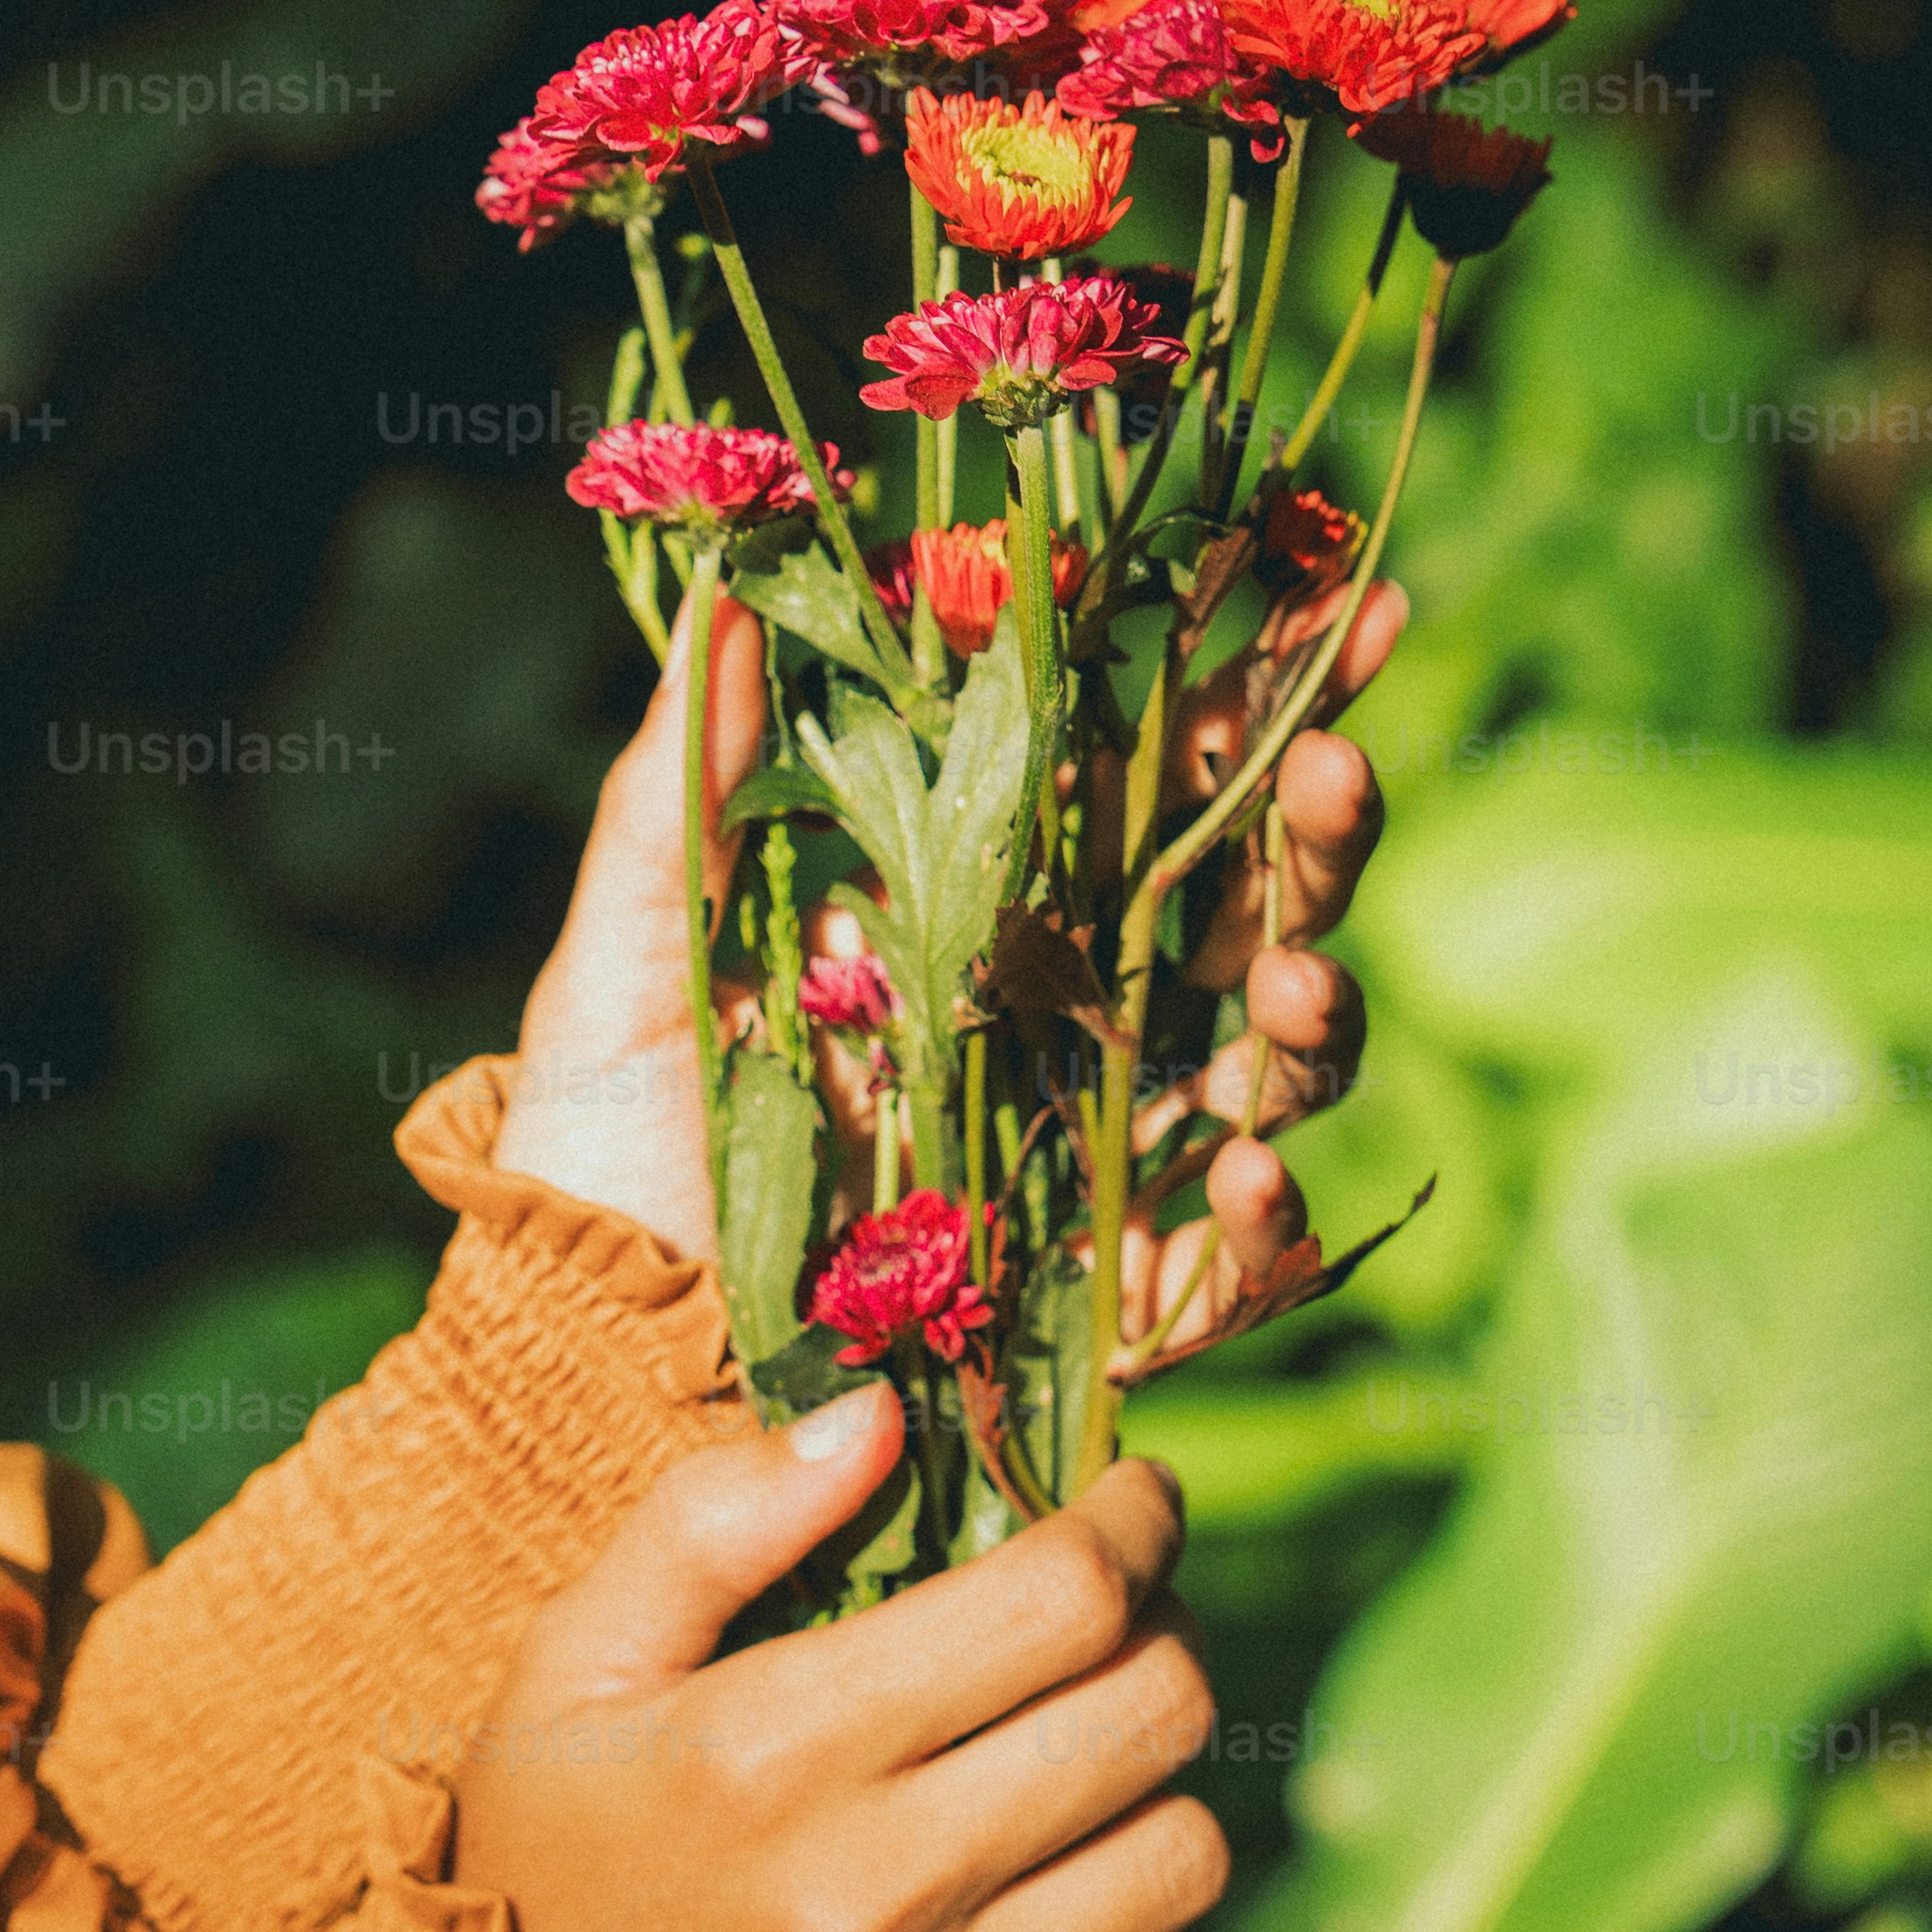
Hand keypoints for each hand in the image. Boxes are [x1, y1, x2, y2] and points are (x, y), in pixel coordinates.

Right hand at [454, 1387, 1215, 1931]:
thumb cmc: (539, 1853)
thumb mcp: (576, 1659)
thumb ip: (718, 1520)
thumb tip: (877, 1416)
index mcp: (770, 1751)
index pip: (1065, 1598)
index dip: (1132, 1523)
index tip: (1131, 1503)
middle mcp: (865, 1901)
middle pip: (1157, 1714)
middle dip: (1162, 1633)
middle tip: (1115, 1622)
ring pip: (1183, 1856)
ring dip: (1153, 1786)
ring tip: (1081, 1762)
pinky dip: (1125, 1931)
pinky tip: (1041, 1896)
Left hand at [495, 579, 1402, 1351]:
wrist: (590, 1345)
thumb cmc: (606, 1143)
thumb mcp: (634, 949)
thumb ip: (682, 783)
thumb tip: (729, 585)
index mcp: (993, 903)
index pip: (1161, 772)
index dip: (1262, 687)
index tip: (1341, 600)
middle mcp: (1077, 1018)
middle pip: (1256, 897)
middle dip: (1323, 822)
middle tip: (1338, 763)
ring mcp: (1106, 1160)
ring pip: (1283, 1062)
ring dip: (1321, 1006)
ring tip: (1300, 979)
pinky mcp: (1110, 1305)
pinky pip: (1233, 1269)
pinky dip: (1265, 1227)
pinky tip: (1245, 1176)